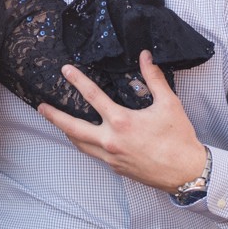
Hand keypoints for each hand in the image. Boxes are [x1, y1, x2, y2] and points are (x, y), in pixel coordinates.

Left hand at [37, 51, 207, 193]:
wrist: (187, 173)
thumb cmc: (179, 138)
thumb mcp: (168, 104)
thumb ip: (153, 78)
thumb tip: (145, 56)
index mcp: (121, 122)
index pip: (92, 96)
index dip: (77, 80)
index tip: (65, 70)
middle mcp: (111, 140)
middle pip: (73, 127)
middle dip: (54, 116)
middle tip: (40, 107)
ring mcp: (111, 157)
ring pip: (80, 143)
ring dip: (66, 131)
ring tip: (57, 121)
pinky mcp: (115, 168)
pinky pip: (92, 154)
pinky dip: (83, 144)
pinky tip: (81, 138)